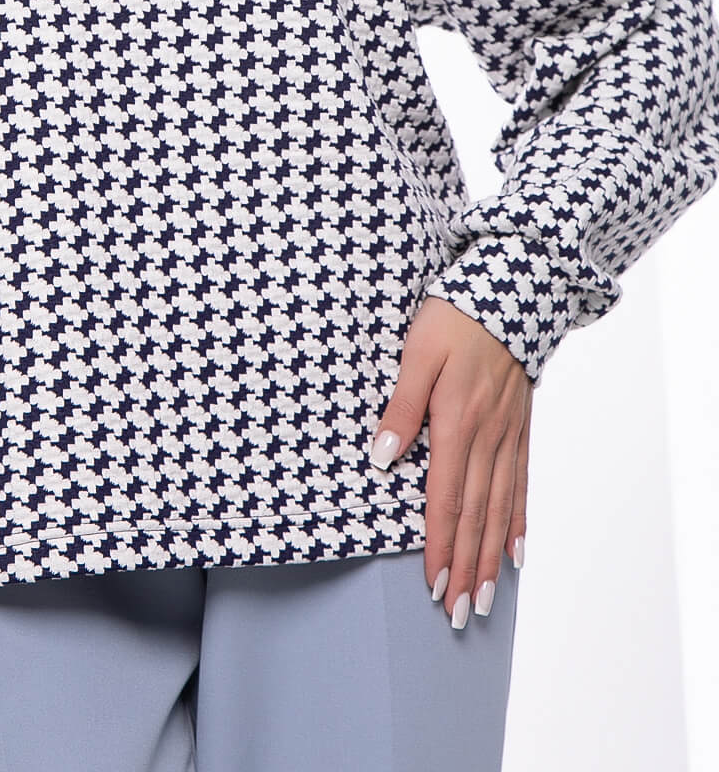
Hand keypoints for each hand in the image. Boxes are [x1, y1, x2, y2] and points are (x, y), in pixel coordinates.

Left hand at [371, 295, 531, 627]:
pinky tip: (515, 552)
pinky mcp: (520, 427)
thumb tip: (382, 457)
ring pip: (499, 508)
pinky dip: (517, 522)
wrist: (511, 288)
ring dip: (490, 558)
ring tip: (486, 599)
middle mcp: (487, 437)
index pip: (445, 498)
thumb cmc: (455, 316)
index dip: (438, 545)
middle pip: (475, 515)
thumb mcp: (417, 351)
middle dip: (466, 568)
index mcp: (457, 422)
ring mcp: (508, 435)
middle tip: (460, 615)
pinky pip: (520, 484)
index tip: (434, 585)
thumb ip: (401, 406)